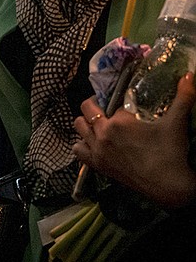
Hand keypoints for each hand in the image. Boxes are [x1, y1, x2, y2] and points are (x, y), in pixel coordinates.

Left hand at [73, 73, 195, 207]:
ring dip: (86, 122)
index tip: (127, 105)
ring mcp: (97, 150)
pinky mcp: (97, 165)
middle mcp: (103, 133)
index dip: (121, 102)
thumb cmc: (171, 153)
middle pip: (87, 109)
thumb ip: (183, 97)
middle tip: (108, 108)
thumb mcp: (176, 123)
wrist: (168, 186)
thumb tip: (190, 74)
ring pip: (78, 126)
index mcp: (119, 121)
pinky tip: (93, 142)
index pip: (113, 102)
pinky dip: (82, 144)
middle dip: (96, 105)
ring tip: (99, 124)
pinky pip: (77, 150)